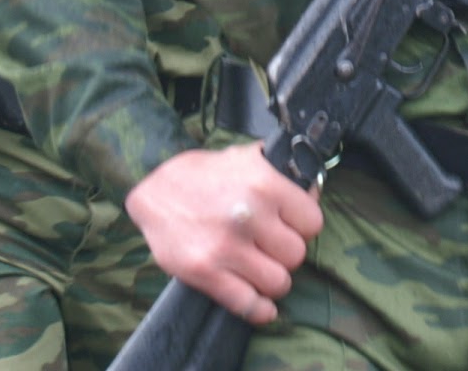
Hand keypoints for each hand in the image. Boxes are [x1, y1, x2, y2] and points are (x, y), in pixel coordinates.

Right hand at [125, 145, 323, 324]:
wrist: (153, 189)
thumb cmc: (204, 174)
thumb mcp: (246, 158)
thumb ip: (282, 173)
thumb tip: (314, 188)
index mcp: (264, 183)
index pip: (312, 223)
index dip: (304, 227)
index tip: (292, 227)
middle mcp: (249, 215)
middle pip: (297, 255)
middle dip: (287, 254)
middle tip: (272, 248)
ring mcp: (226, 247)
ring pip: (278, 283)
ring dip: (272, 279)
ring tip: (262, 269)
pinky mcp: (204, 272)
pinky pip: (248, 304)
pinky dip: (258, 309)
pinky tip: (259, 303)